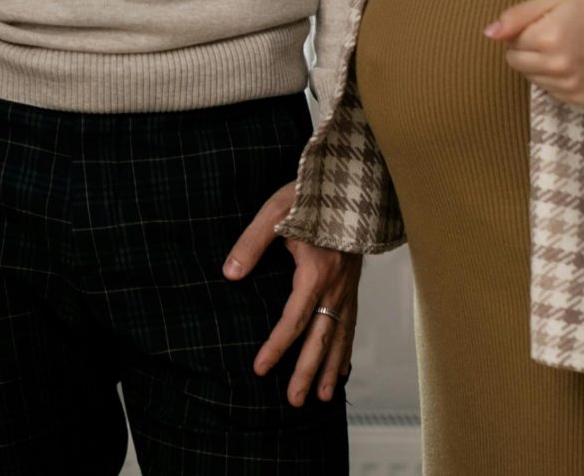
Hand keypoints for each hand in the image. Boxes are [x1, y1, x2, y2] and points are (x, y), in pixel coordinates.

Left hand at [223, 181, 359, 406]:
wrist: (350, 181)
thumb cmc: (311, 194)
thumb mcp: (276, 212)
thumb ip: (252, 243)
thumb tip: (229, 272)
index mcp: (316, 272)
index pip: (293, 320)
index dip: (276, 347)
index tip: (260, 369)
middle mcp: (337, 287)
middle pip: (321, 339)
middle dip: (307, 372)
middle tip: (295, 401)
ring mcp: (349, 288)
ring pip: (340, 337)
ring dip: (330, 368)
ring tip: (322, 397)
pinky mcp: (354, 284)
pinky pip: (352, 325)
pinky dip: (346, 349)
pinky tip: (342, 367)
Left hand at [486, 0, 583, 105]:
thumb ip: (517, 16)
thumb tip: (488, 34)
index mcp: (548, 37)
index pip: (511, 42)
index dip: (526, 30)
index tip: (547, 23)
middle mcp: (558, 66)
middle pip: (517, 63)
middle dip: (528, 49)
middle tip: (555, 36)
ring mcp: (570, 86)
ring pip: (532, 79)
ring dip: (541, 65)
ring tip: (567, 49)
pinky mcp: (580, 98)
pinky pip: (551, 91)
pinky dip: (556, 79)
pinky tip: (576, 64)